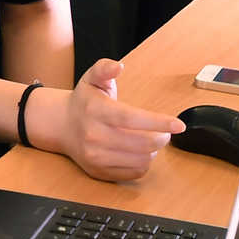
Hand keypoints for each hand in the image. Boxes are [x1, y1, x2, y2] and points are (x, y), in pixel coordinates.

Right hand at [35, 59, 184, 180]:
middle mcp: (94, 136)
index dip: (158, 122)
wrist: (60, 125)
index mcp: (95, 111)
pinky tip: (140, 152)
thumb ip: (105, 68)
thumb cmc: (83, 101)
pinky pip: (133, 173)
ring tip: (152, 140)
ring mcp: (95, 157)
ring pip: (140, 160)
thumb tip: (118, 66)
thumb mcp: (92, 78)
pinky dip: (144, 163)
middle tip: (166, 131)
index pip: (131, 119)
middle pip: (140, 143)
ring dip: (153, 150)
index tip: (178, 125)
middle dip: (161, 137)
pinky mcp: (99, 172)